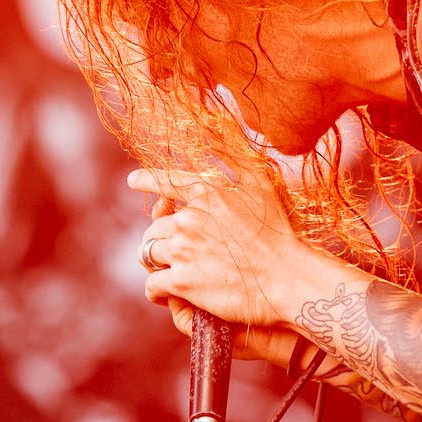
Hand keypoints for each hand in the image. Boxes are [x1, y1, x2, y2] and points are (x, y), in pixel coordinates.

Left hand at [130, 166, 316, 361]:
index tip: (134, 181)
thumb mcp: (262, 184)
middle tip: (180, 250)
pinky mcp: (182, 282)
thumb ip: (235, 155)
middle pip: (155, 227)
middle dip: (163, 237)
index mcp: (206, 192)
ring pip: (149, 254)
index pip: (163, 182)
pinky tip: (167, 294)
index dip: (146, 181)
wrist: (288, 279)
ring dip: (158, 263)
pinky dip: (158, 291)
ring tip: (172, 271)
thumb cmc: (279, 233)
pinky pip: (153, 285)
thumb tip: (214, 126)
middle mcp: (188, 219)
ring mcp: (182, 251)